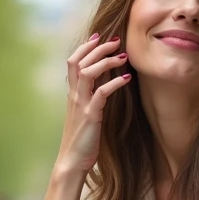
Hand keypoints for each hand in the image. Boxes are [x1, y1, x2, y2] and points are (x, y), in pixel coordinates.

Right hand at [56, 33, 132, 174]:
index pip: (73, 62)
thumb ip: (89, 98)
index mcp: (72, 94)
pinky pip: (101, 93)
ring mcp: (81, 104)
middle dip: (98, 48)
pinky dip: (114, 83)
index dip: (85, 47)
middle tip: (116, 40)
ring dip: (106, 61)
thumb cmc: (81, 140)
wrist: (72, 162)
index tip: (99, 37)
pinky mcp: (90, 115)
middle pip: (79, 62)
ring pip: (87, 72)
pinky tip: (126, 79)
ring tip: (123, 57)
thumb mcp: (83, 114)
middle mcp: (74, 96)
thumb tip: (101, 85)